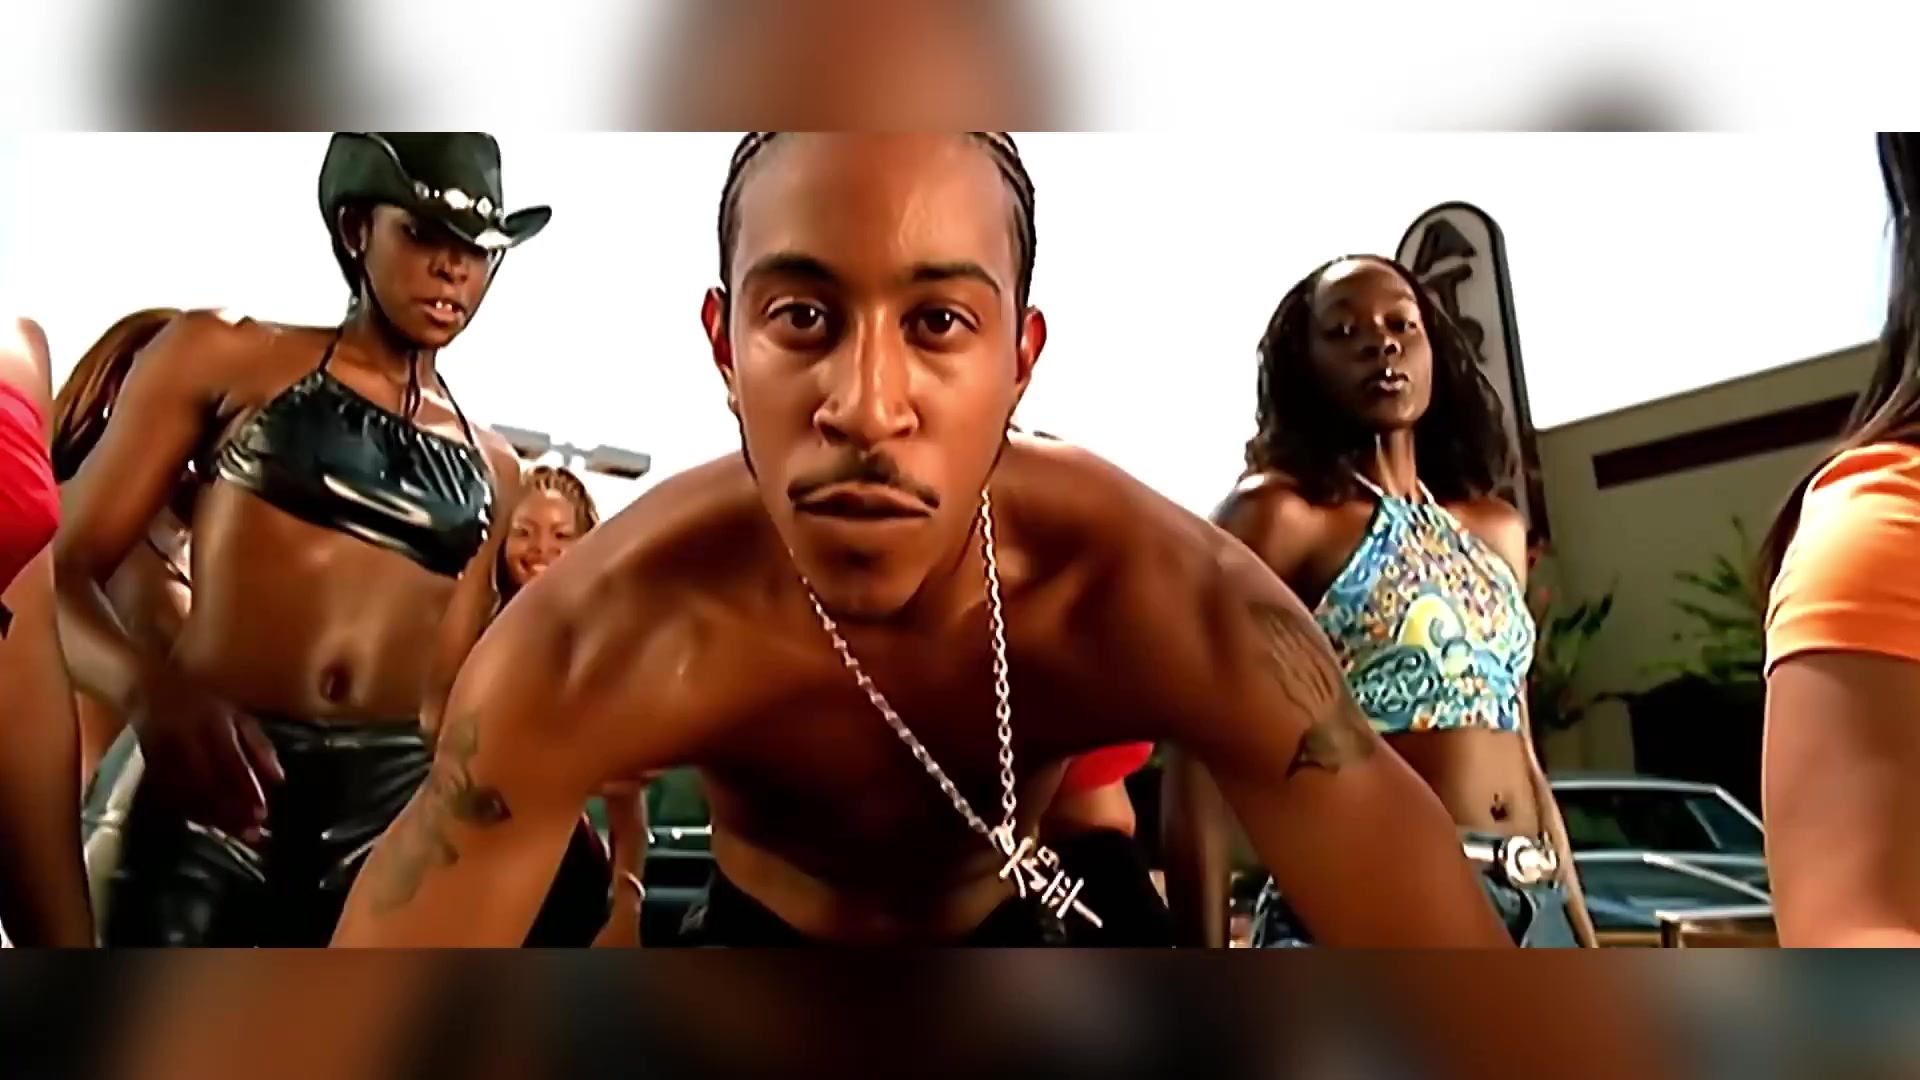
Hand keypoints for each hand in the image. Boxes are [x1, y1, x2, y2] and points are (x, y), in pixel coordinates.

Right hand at [130, 669, 284, 839]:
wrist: (152, 689)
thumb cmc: (206, 705)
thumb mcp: (238, 717)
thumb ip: (260, 747)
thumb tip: (279, 780)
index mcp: (214, 722)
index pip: (233, 761)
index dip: (248, 790)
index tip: (262, 815)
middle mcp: (187, 737)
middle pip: (210, 781)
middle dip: (232, 810)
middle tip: (251, 833)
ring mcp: (164, 752)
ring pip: (189, 792)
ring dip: (213, 816)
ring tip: (235, 833)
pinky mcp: (149, 764)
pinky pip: (169, 794)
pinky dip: (190, 811)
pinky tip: (208, 824)